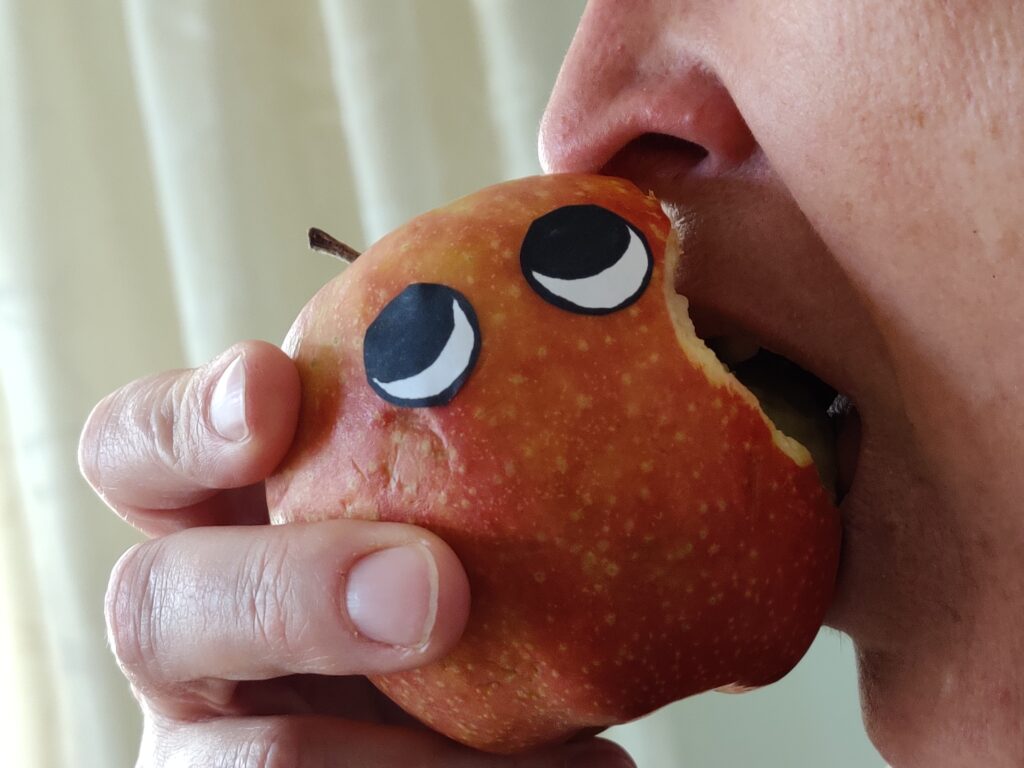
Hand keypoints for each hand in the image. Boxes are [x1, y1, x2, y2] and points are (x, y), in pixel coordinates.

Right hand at [79, 341, 633, 766]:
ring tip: (564, 740)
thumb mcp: (455, 460)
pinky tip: (594, 762)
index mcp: (213, 510)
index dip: (186, 419)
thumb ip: (479, 402)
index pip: (136, 446)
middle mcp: (193, 619)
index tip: (274, 389)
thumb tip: (608, 249)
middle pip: (155, 603)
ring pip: (244, 757)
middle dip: (288, 595)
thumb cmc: (467, 537)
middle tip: (438, 592)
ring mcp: (218, 733)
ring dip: (392, 755)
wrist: (469, 684)